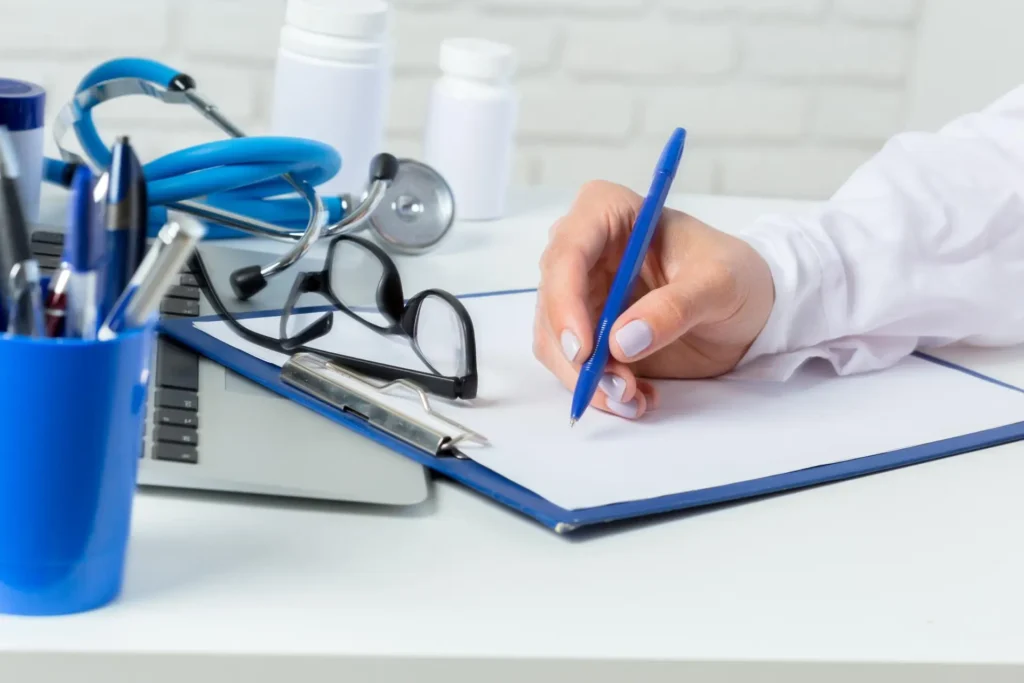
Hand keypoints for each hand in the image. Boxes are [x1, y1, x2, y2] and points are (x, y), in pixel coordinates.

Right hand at [533, 180, 775, 418]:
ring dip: (585, 377)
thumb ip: (675, 307)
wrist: (748, 310)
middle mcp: (585, 250)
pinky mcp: (587, 331)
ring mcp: (581, 292)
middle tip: (617, 387)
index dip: (565, 300)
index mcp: (609, 213)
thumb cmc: (736, 276)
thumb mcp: (719, 283)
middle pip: (552, 301)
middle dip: (577, 352)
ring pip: (554, 340)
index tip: (585, 349)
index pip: (568, 250)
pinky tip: (635, 397)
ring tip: (633, 398)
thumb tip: (623, 340)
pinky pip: (570, 364)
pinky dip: (596, 387)